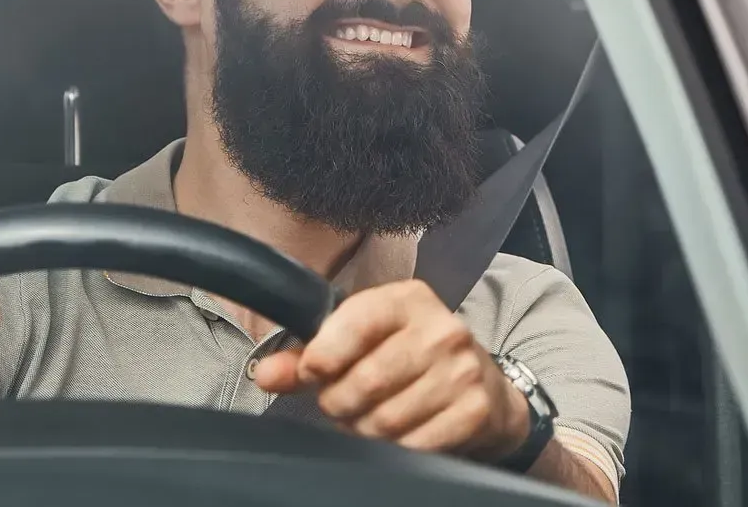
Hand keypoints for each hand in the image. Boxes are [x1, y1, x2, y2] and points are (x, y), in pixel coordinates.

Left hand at [252, 279, 528, 458]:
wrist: (482, 386)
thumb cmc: (411, 358)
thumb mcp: (363, 341)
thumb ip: (310, 355)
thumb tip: (265, 373)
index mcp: (409, 300)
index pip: (356, 321)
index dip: (323, 355)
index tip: (313, 372)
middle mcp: (441, 329)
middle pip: (365, 381)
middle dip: (340, 402)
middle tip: (344, 403)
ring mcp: (463, 370)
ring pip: (384, 420)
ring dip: (365, 428)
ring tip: (370, 416)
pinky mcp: (475, 410)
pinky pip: (412, 445)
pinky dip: (396, 447)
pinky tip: (400, 433)